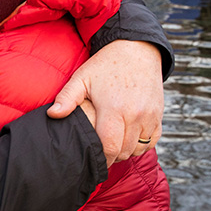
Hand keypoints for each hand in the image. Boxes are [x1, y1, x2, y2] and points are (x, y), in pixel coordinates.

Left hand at [47, 41, 163, 163]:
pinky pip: (152, 141)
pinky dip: (141, 145)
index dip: (101, 158)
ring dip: (126, 152)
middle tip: (101, 153)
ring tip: (113, 146)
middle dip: (111, 157)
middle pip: (124, 151)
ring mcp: (149, 115)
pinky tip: (129, 140)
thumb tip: (52, 115)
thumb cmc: (105, 65)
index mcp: (114, 108)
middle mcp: (135, 114)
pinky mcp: (158, 115)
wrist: (136, 50)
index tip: (93, 160)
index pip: (109, 146)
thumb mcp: (82, 78)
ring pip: (138, 149)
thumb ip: (67, 98)